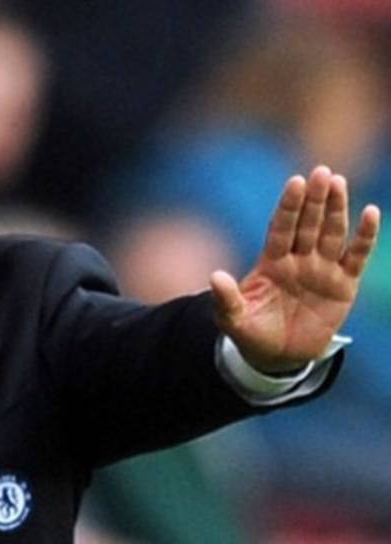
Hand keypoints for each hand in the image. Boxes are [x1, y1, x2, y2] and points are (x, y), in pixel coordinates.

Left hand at [209, 166, 380, 372]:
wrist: (277, 356)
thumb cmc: (251, 332)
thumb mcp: (233, 319)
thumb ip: (226, 298)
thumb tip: (214, 277)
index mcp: (271, 261)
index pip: (281, 228)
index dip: (288, 207)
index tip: (294, 182)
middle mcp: (298, 259)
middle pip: (307, 223)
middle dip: (314, 199)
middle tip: (321, 172)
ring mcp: (322, 270)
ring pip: (332, 233)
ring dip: (336, 209)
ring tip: (338, 182)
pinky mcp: (344, 285)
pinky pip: (356, 257)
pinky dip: (364, 237)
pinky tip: (370, 212)